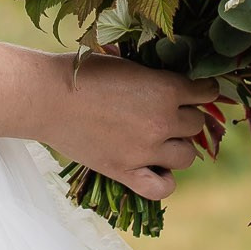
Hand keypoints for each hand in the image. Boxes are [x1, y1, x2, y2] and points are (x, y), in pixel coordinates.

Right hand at [33, 55, 222, 205]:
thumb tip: (174, 80)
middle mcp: (161, 121)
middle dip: (185, 116)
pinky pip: (162, 188)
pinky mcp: (125, 172)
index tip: (195, 91)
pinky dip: (164, 181)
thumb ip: (153, 75)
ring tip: (159, 138)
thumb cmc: (81, 71)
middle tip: (168, 112)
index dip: (201, 90)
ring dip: (177, 146)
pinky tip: (155, 168)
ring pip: (186, 156)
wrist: (45, 96)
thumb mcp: (126, 61)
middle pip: (196, 124)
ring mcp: (145, 150)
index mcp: (165, 88)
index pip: (205, 93)